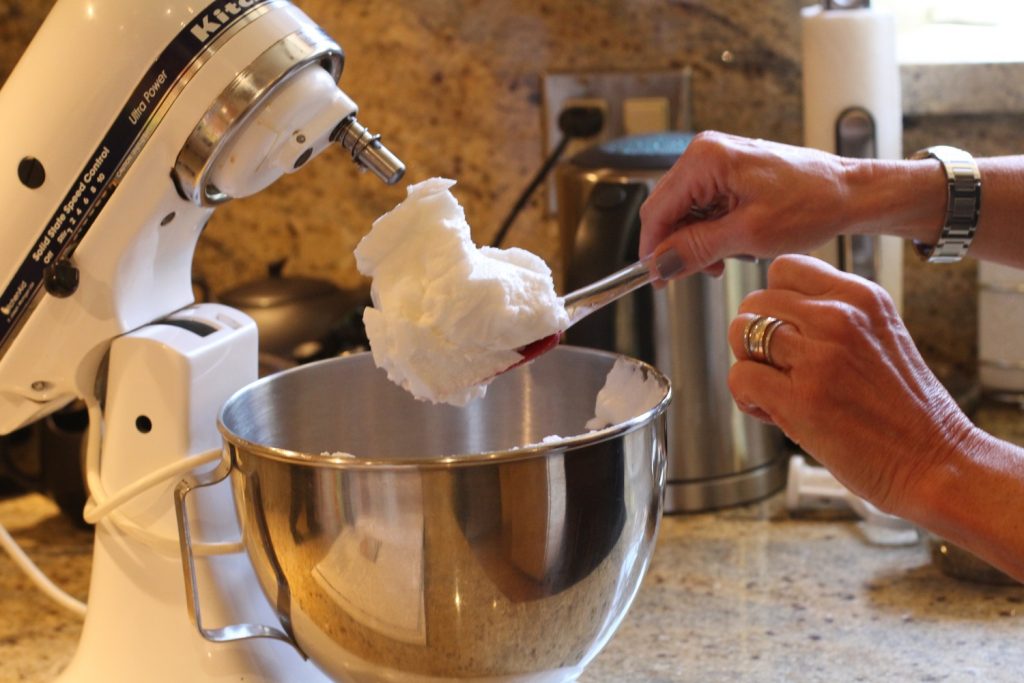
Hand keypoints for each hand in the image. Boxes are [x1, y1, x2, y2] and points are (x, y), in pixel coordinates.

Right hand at [639, 131, 857, 274]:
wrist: (850, 193)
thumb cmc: (812, 203)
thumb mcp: (749, 235)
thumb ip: (697, 249)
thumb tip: (661, 264)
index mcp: (706, 159)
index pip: (658, 210)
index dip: (654, 249)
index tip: (658, 278)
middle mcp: (706, 152)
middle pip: (667, 210)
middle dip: (678, 245)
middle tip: (696, 273)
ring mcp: (717, 160)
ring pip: (684, 211)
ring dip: (697, 241)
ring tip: (725, 260)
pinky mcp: (729, 171)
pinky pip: (703, 206)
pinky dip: (711, 231)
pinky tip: (732, 245)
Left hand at [726, 254, 973, 515]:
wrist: (936, 462)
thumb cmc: (904, 410)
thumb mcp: (879, 336)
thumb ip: (832, 317)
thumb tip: (770, 313)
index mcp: (861, 296)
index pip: (785, 267)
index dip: (772, 300)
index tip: (784, 330)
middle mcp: (839, 317)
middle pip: (755, 301)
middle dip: (754, 336)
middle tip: (779, 369)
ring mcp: (819, 356)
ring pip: (740, 334)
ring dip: (749, 366)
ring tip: (776, 392)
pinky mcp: (800, 398)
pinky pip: (739, 377)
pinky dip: (746, 399)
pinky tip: (773, 413)